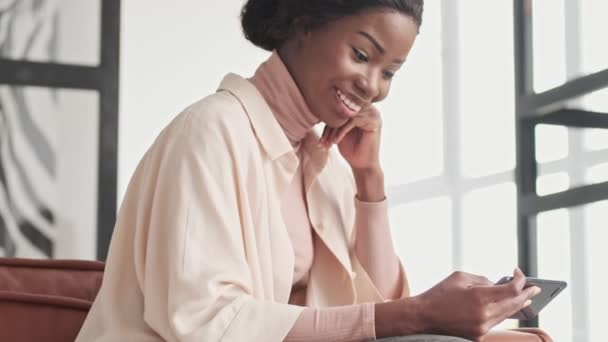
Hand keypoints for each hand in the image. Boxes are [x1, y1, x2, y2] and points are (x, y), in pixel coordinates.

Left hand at [319, 104, 381, 171]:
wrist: (362, 165)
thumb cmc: (351, 148)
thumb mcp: (339, 131)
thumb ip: (335, 118)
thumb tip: (321, 107)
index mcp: (360, 108)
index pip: (339, 109)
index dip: (327, 121)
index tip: (320, 137)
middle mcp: (368, 108)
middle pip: (342, 111)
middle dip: (330, 125)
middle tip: (322, 141)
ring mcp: (372, 114)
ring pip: (346, 116)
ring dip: (334, 129)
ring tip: (326, 143)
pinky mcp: (373, 121)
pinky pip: (352, 121)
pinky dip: (341, 132)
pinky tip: (335, 142)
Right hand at [411, 268, 540, 340]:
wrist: (423, 316)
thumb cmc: (439, 294)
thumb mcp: (460, 277)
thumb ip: (482, 280)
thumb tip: (498, 284)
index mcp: (479, 297)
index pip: (511, 289)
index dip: (520, 281)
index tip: (519, 274)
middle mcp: (483, 314)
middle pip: (514, 304)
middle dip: (526, 295)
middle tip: (536, 289)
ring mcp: (481, 327)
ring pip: (507, 315)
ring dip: (517, 306)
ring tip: (526, 299)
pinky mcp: (478, 335)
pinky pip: (495, 322)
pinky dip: (502, 313)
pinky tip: (507, 308)